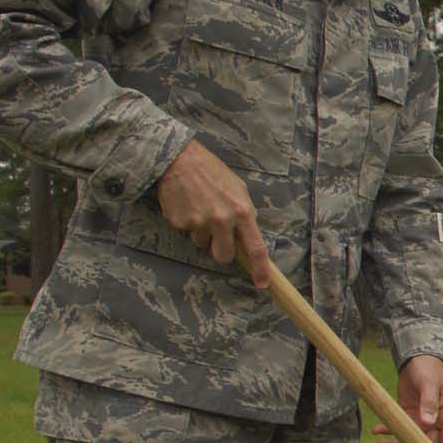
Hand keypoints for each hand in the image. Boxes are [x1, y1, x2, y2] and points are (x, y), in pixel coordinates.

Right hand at [155, 140, 270, 285]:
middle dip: (222, 251)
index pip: (255, 248)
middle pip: (224, 256)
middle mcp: (222, 220)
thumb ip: (244, 214)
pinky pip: (186, 232)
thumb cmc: (213, 172)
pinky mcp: (180, 222)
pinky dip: (187, 222)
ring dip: (202, 232)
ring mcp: (199, 222)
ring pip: (202, 243)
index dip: (260, 269)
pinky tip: (187, 204)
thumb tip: (247, 238)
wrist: (180, 159)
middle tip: (218, 235)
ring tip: (200, 207)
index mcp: (242, 212)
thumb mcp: (238, 190)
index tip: (263, 283)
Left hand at [374, 355, 442, 442]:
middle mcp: (435, 422)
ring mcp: (421, 420)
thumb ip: (429, 403)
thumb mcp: (429, 385)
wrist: (417, 359)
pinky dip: (388, 432)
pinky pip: (399, 429)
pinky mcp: (408, 415)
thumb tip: (428, 423)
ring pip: (410, 440)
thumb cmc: (428, 370)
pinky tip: (377, 430)